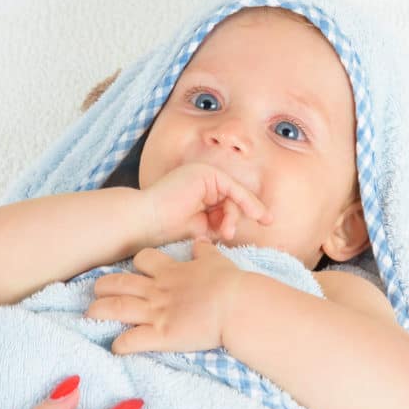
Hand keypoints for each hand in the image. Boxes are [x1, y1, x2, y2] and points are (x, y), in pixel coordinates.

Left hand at [86, 237, 243, 354]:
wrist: (237, 305)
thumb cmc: (231, 283)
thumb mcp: (217, 261)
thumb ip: (205, 253)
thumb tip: (201, 241)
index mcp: (171, 271)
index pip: (144, 259)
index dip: (136, 264)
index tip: (133, 269)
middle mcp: (158, 290)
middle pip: (120, 283)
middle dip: (104, 286)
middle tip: (96, 291)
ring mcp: (156, 312)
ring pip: (117, 308)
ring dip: (100, 311)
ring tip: (89, 314)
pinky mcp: (161, 335)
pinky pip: (132, 340)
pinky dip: (120, 345)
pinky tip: (115, 348)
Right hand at [141, 162, 271, 245]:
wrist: (145, 222)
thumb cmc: (164, 230)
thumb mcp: (199, 229)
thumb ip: (217, 225)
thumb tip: (236, 230)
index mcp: (197, 193)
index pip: (225, 204)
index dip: (239, 217)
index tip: (263, 225)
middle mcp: (201, 181)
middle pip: (231, 199)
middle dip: (234, 218)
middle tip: (230, 235)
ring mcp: (203, 174)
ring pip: (234, 195)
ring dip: (234, 216)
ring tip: (226, 232)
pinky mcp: (206, 173)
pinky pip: (234, 188)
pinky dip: (246, 201)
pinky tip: (254, 214)